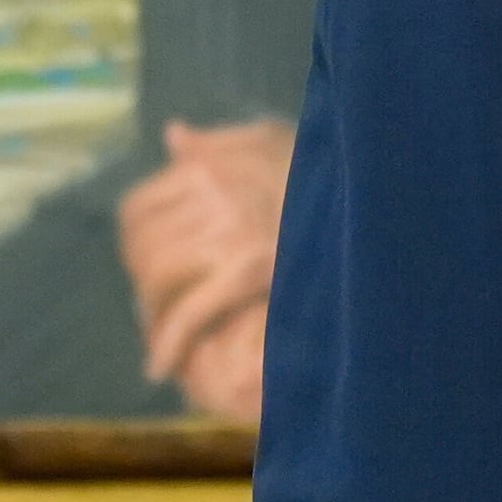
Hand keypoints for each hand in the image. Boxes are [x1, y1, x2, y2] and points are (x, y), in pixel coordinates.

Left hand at [116, 118, 294, 412]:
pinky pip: (192, 311)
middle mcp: (210, 196)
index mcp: (206, 167)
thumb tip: (173, 136)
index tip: (143, 265)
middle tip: (155, 305)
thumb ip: (215, 143)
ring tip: (162, 331)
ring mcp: (229, 233)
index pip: (137, 210)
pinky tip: (159, 366)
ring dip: (153, 311)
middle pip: (143, 248)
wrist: (367, 196)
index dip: (134, 245)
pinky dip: (169, 341)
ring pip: (160, 279)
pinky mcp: (249, 272)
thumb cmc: (318, 168)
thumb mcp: (267, 139)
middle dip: (142, 282)